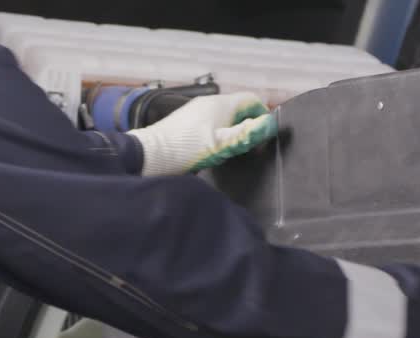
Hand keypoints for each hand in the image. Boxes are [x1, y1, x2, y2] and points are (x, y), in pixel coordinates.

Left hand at [128, 92, 278, 175]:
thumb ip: (246, 135)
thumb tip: (269, 125)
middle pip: (238, 108)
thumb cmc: (185, 149)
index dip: (263, 115)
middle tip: (250, 146)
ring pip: (224, 116)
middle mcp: (209, 102)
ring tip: (232, 150)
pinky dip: (218, 133)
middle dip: (248, 125)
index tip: (264, 135)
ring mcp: (196, 110)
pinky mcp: (186, 121)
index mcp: (221, 104)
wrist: (150, 155)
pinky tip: (212, 150)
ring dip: (232, 130)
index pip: (252, 100)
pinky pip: (210, 122)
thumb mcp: (221, 145)